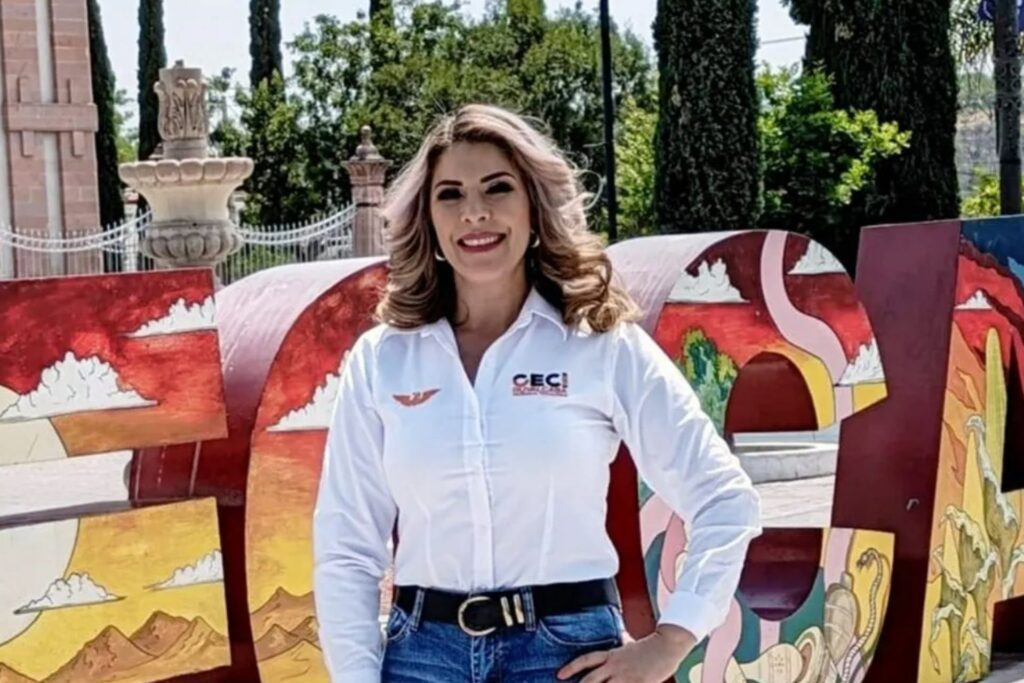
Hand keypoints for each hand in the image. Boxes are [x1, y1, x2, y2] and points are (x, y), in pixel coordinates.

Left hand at [556, 624, 695, 681]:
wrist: (667, 645)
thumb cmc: (650, 647)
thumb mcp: (630, 645)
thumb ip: (620, 647)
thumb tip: (617, 642)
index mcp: (612, 655)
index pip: (586, 660)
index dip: (571, 668)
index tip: (559, 675)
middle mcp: (615, 666)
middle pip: (590, 680)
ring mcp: (626, 677)